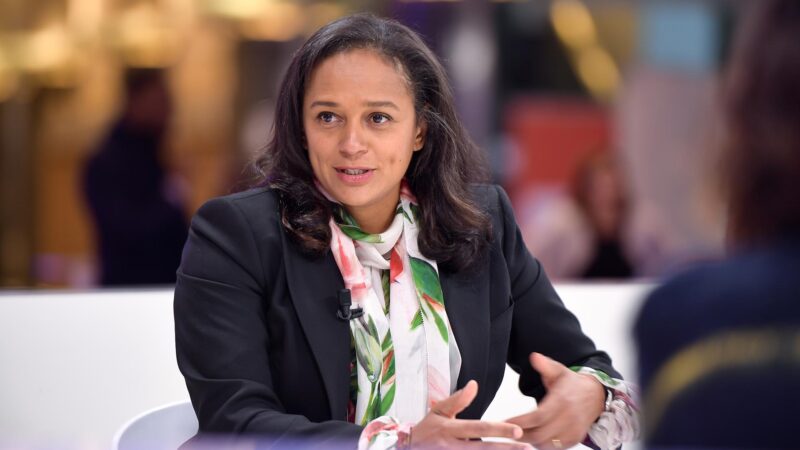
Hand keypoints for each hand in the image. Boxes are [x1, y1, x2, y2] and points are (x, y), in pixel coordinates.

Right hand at [411, 380, 530, 448]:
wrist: (406, 448)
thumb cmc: (426, 430)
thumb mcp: (437, 412)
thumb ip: (457, 400)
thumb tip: (474, 385)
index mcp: (450, 429)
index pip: (479, 429)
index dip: (499, 430)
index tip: (518, 430)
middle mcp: (451, 446)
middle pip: (483, 449)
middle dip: (506, 449)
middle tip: (526, 448)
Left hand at [506, 353, 604, 449]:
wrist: (595, 395)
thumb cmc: (571, 383)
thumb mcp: (558, 370)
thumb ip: (545, 365)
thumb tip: (534, 357)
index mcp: (561, 400)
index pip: (538, 416)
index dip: (521, 422)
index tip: (505, 422)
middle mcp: (569, 417)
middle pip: (540, 434)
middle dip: (522, 435)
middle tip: (508, 432)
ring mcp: (574, 430)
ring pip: (548, 444)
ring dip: (531, 442)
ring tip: (518, 436)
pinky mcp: (576, 438)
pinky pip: (557, 447)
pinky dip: (544, 446)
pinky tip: (533, 440)